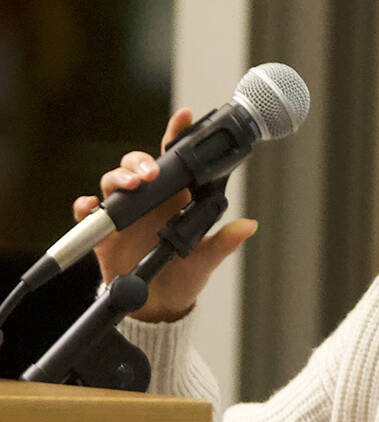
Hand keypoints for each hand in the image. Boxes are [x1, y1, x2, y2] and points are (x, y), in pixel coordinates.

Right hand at [71, 108, 257, 322]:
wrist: (159, 304)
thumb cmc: (185, 275)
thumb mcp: (206, 259)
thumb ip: (224, 242)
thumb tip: (249, 226)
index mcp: (176, 198)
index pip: (175, 160)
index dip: (176, 135)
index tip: (184, 116)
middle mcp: (149, 200)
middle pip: (138, 165)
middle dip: (141, 162)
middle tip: (150, 173)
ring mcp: (125, 213)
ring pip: (114, 181)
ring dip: (119, 178)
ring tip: (132, 185)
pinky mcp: (104, 232)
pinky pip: (89, 212)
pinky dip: (87, 206)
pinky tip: (92, 206)